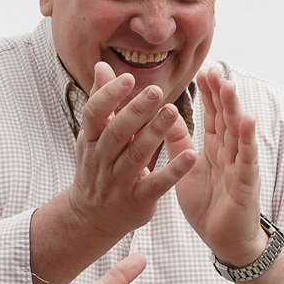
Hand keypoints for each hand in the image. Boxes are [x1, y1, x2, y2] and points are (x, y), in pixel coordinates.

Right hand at [60, 64, 197, 246]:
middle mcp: (102, 160)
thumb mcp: (93, 136)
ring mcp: (118, 182)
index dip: (109, 96)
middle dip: (136, 112)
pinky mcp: (137, 200)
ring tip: (173, 112)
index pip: (94, 114)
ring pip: (136, 156)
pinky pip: (156, 184)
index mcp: (91, 140)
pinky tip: (191, 155)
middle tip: (157, 91)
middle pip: (117, 133)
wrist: (91, 218)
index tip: (128, 78)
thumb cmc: (98, 167)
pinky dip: (173, 171)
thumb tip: (101, 65)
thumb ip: (102, 102)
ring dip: (154, 134)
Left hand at [167, 68, 265, 265]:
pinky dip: (247, 140)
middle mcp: (230, 153)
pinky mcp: (246, 183)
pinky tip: (247, 121)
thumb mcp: (188, 169)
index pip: (212, 116)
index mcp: (215, 149)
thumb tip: (165, 115)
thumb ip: (179, 143)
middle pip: (225, 118)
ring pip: (237, 133)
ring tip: (229, 86)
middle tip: (215, 69)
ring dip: (234, 109)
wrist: (224, 240)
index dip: (208, 95)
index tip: (203, 71)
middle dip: (220, 94)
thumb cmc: (209, 204)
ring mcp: (240, 166)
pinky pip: (246, 159)